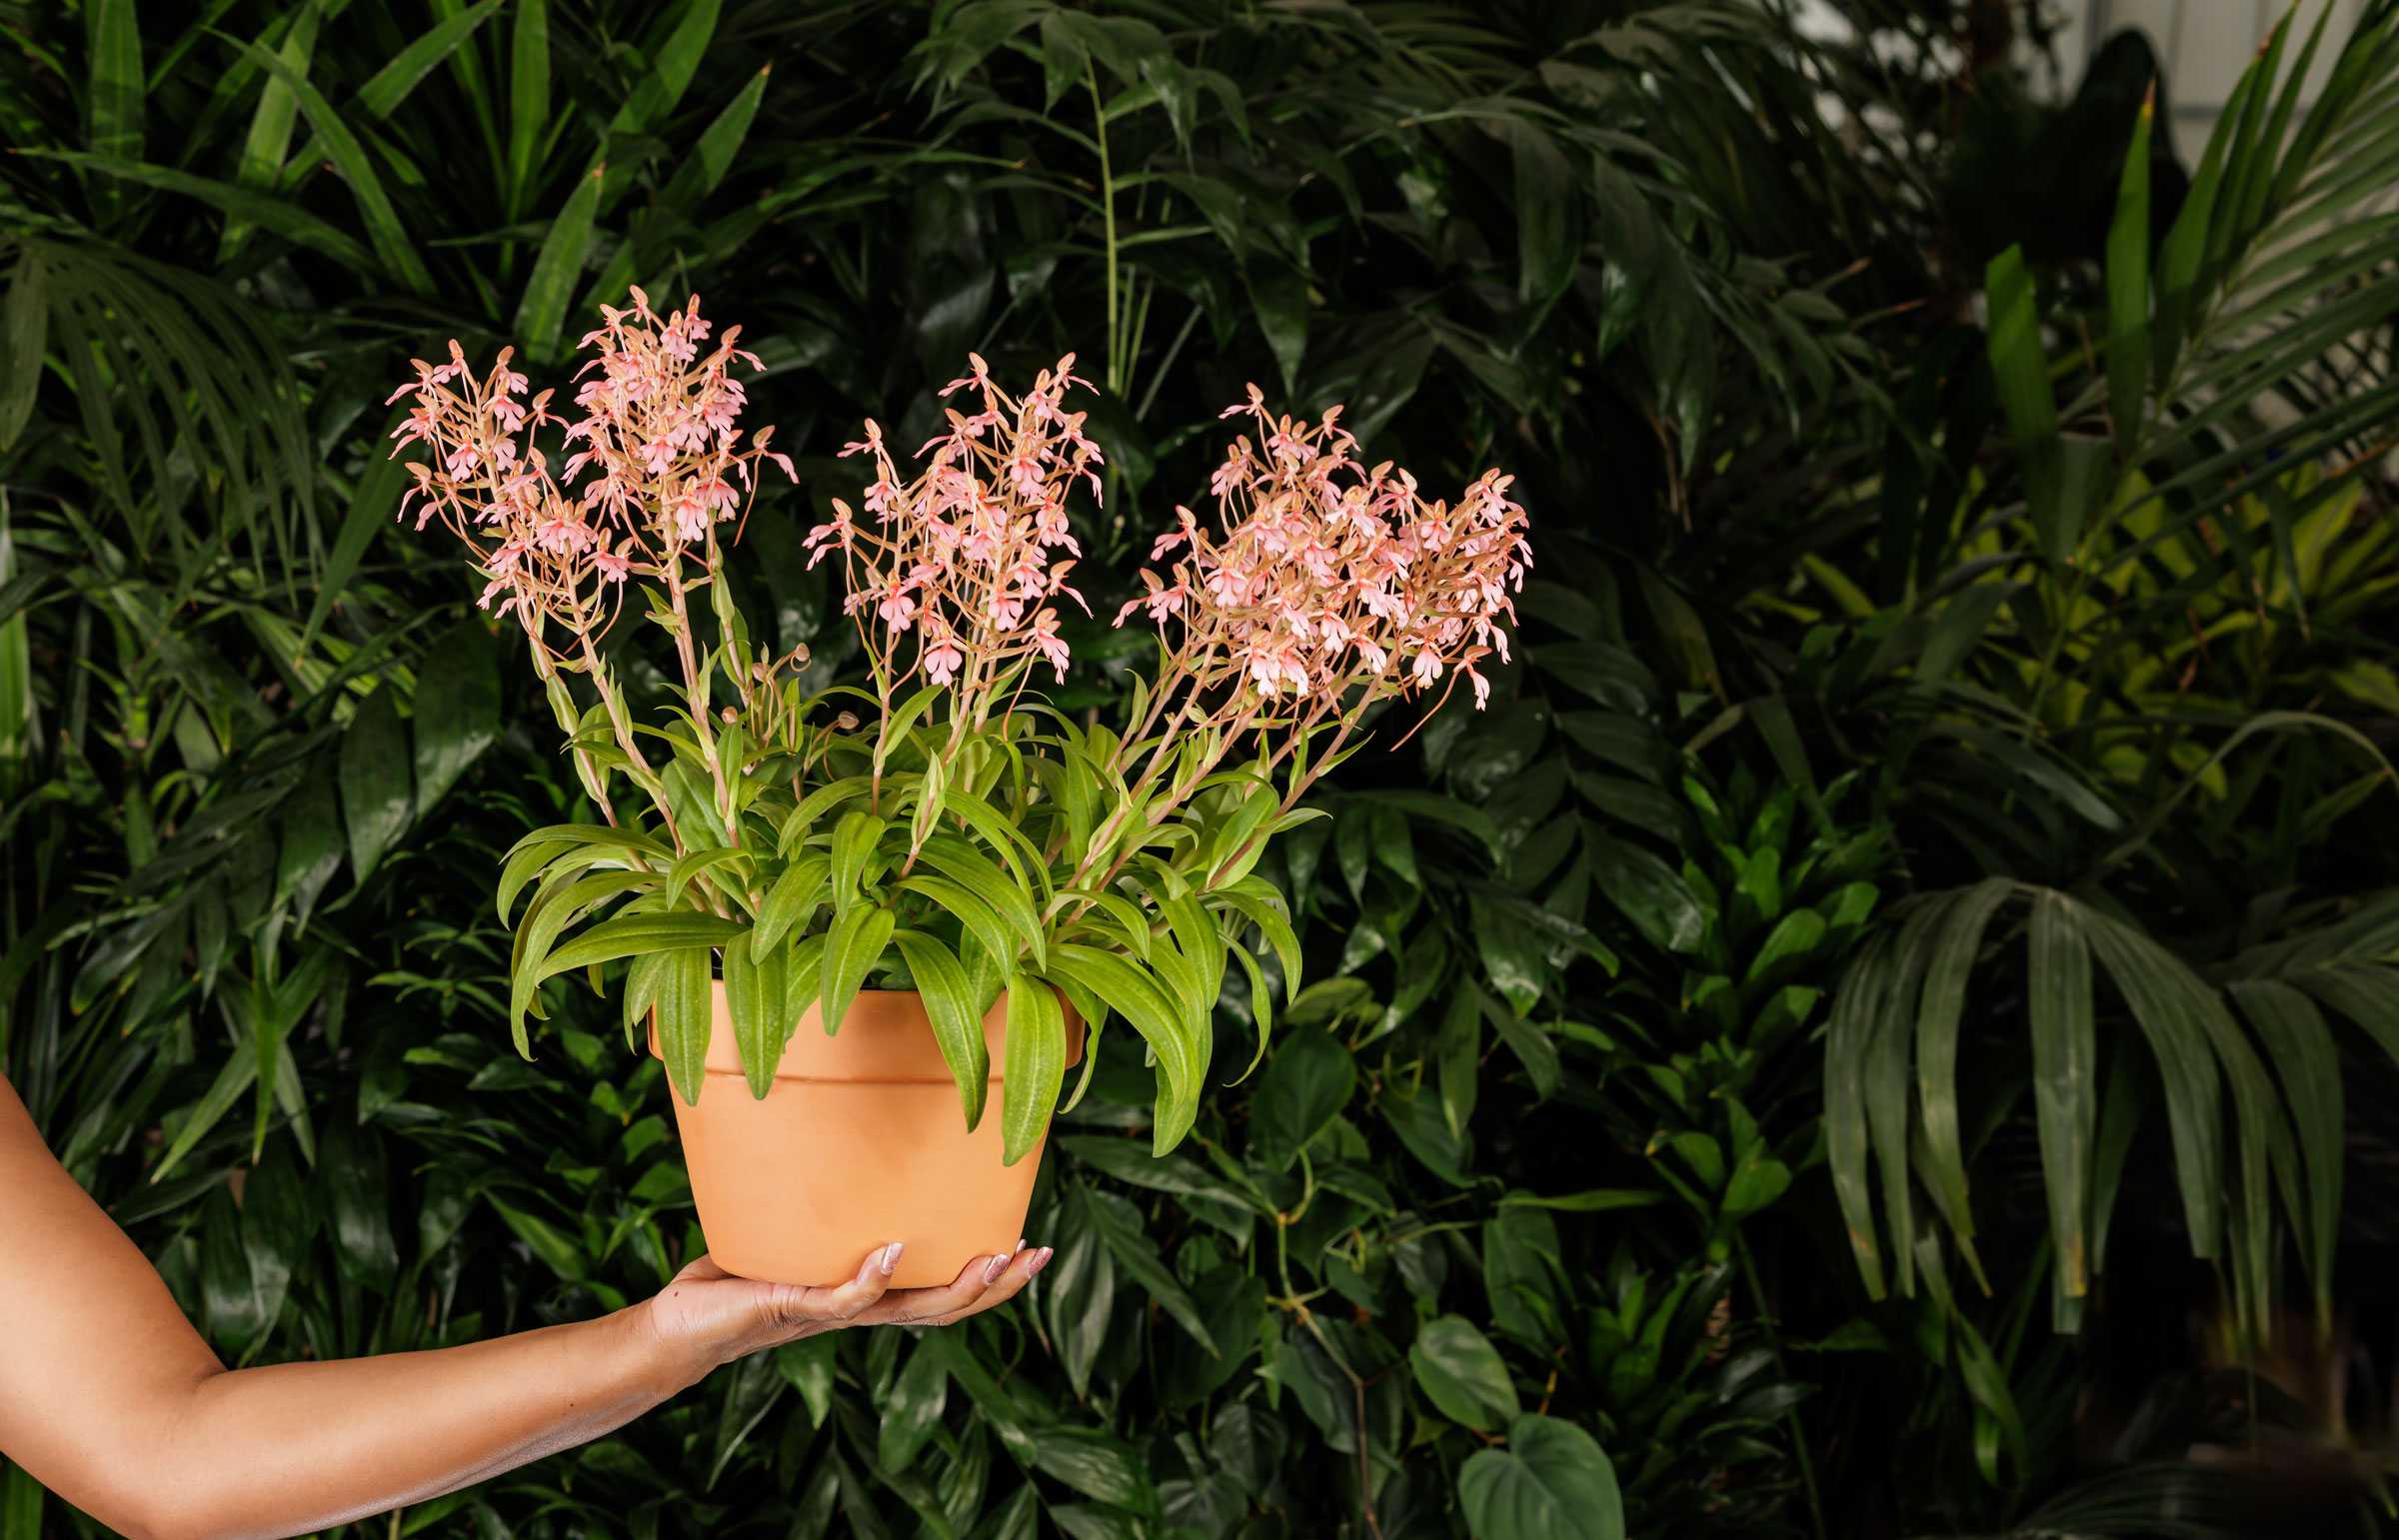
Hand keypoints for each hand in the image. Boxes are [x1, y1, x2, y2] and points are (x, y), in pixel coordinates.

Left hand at [637, 1241, 1052, 1385]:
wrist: (677, 1324)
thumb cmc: (732, 1275)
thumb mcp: (789, 1231)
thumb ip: (819, 1203)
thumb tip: (841, 1133)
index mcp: (866, 1293)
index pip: (941, 1290)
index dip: (988, 1277)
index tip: (1030, 1243)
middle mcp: (859, 1307)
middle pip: (944, 1307)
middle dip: (997, 1287)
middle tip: (1037, 1254)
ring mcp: (830, 1310)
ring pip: (910, 1311)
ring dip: (958, 1290)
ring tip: (994, 1259)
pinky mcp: (792, 1307)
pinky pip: (843, 1299)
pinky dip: (872, 1279)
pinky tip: (894, 1250)